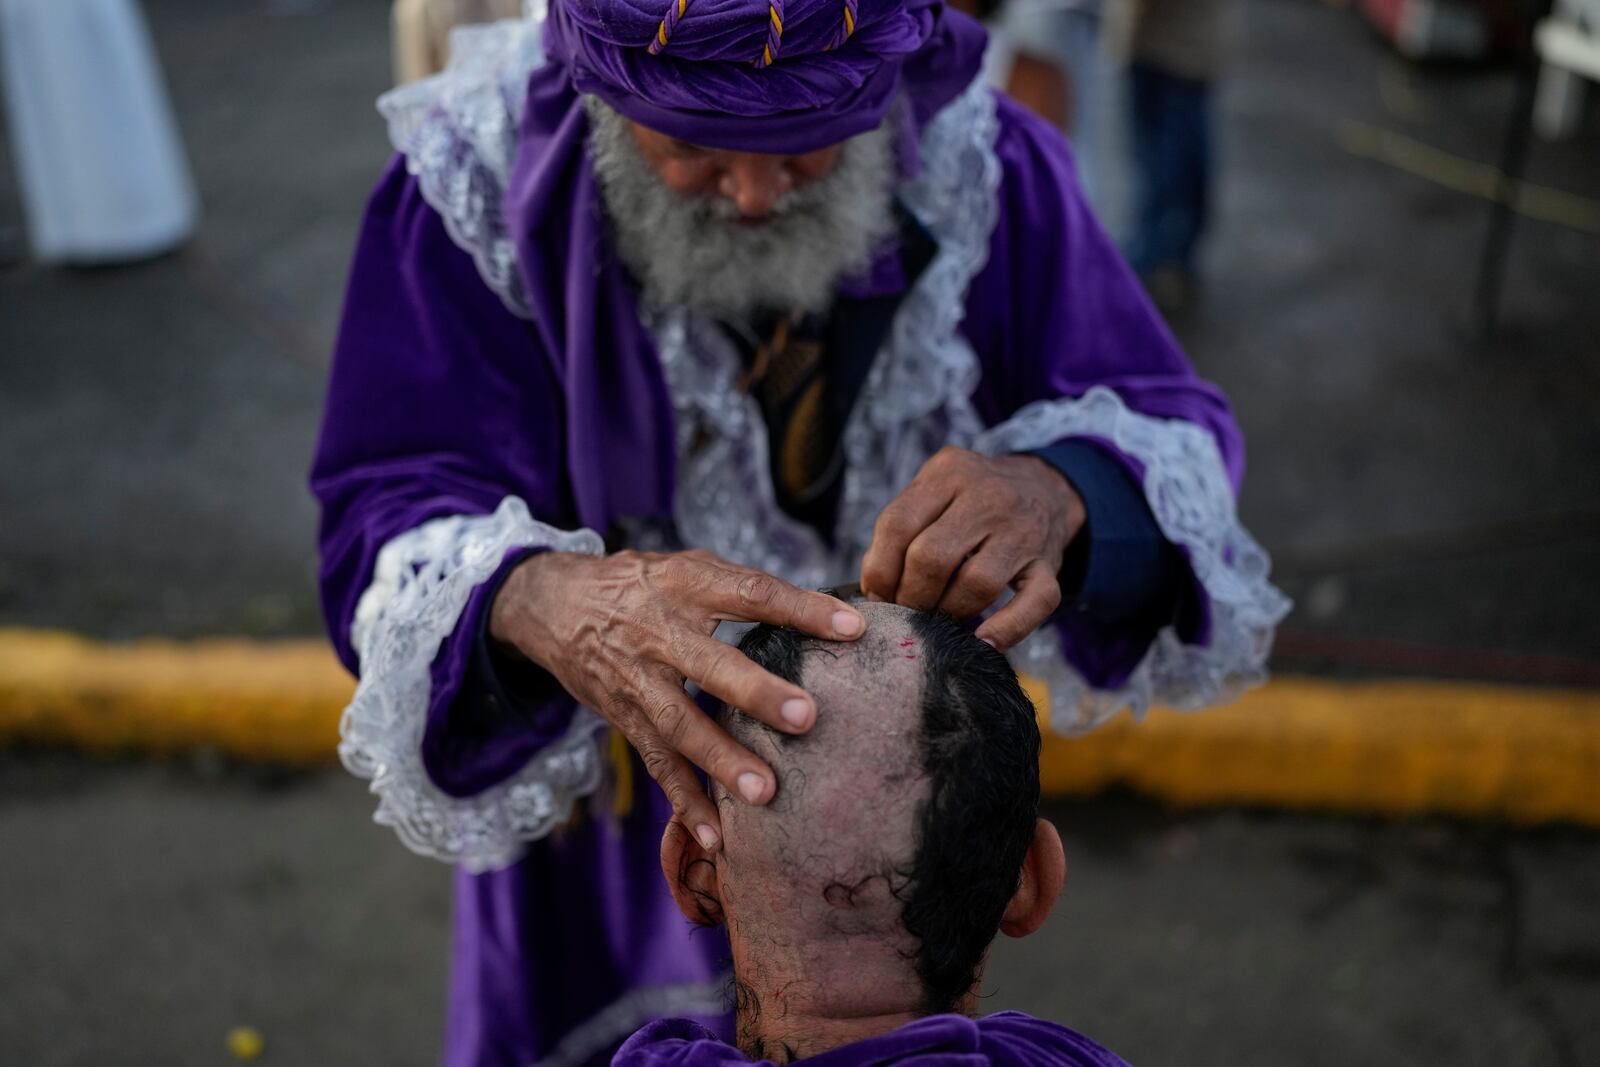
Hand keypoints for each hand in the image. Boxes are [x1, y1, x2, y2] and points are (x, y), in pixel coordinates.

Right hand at [489, 549, 864, 850]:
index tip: (853, 626)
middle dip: (756, 693)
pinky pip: (658, 766)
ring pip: (680, 726)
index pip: (749, 593)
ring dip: (721, 761)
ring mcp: (639, 682)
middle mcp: (659, 634)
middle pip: (710, 665)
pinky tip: (716, 838)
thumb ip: (748, 590)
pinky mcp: (627, 720)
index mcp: (685, 585)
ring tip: (766, 792)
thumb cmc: (647, 587)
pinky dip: (684, 803)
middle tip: (806, 717)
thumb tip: (832, 617)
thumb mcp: (690, 568)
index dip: (799, 608)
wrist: (555, 606)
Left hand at [860, 447, 1083, 649]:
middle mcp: (989, 497)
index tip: (876, 596)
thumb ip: (904, 525)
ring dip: (948, 613)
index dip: (879, 570)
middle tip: (906, 613)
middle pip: (932, 557)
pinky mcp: (1049, 564)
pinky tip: (984, 642)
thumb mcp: (937, 487)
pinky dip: (1008, 629)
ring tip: (936, 622)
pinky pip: (1033, 603)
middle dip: (910, 597)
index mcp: (949, 473)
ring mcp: (1023, 531)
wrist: (1045, 487)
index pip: (898, 524)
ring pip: (976, 583)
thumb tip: (873, 589)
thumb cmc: (973, 498)